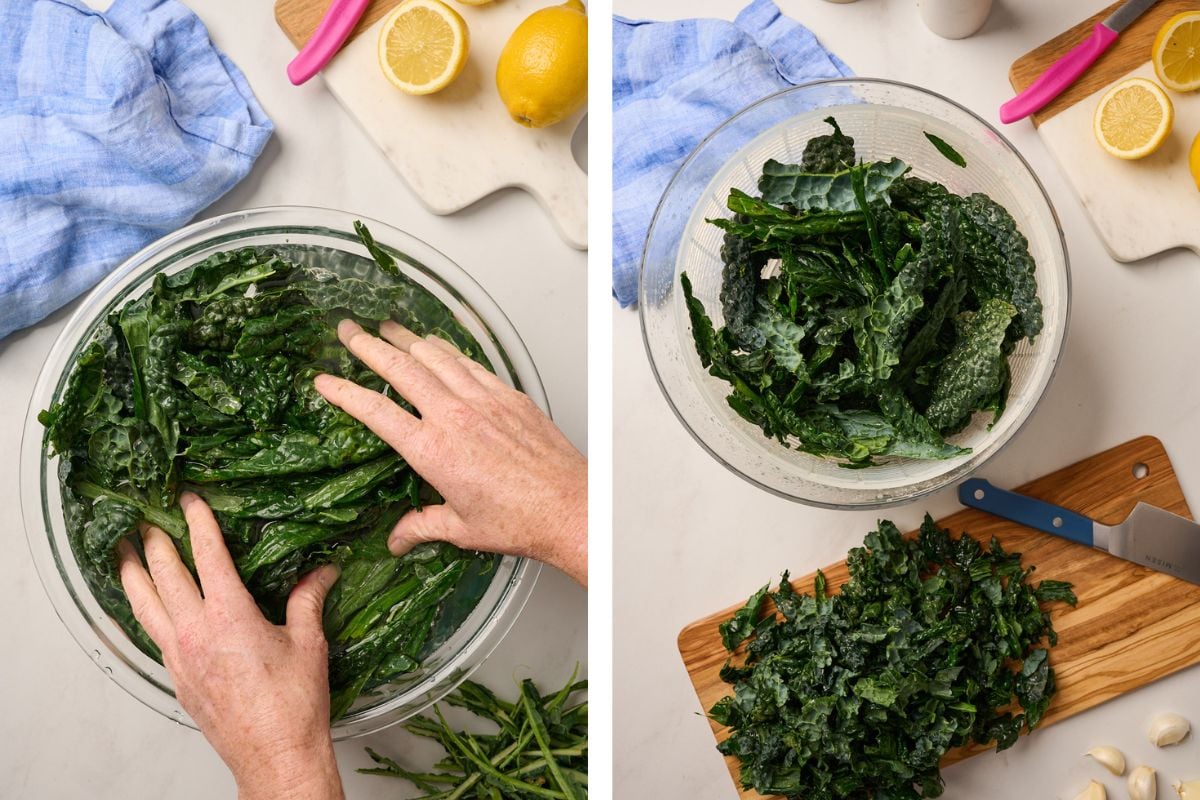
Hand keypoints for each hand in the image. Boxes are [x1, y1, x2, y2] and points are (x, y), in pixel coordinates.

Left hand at [118, 492, 344, 799]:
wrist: (274, 755)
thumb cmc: (293, 705)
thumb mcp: (308, 643)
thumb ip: (308, 600)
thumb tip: (322, 572)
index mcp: (229, 616)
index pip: (207, 555)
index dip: (198, 522)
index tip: (189, 500)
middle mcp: (195, 633)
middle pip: (164, 574)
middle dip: (154, 540)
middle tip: (148, 516)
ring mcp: (180, 657)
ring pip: (143, 605)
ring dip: (132, 573)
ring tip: (123, 551)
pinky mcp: (176, 678)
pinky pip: (151, 633)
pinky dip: (143, 610)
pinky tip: (146, 605)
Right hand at [314, 319, 587, 586]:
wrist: (569, 506)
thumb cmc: (519, 519)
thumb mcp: (460, 528)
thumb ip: (422, 526)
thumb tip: (397, 539)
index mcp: (433, 450)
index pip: (376, 412)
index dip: (345, 393)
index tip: (325, 380)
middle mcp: (455, 417)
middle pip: (401, 369)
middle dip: (369, 346)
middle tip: (347, 330)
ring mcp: (484, 401)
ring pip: (436, 356)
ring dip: (407, 338)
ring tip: (387, 326)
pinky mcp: (509, 396)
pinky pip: (471, 363)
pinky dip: (449, 350)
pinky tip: (438, 345)